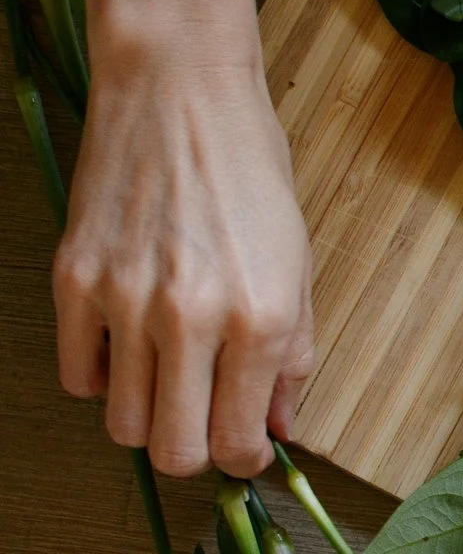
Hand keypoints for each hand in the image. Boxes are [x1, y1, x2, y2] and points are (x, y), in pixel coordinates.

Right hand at [53, 38, 314, 477]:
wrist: (180, 95)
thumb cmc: (251, 177)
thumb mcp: (299, 269)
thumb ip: (293, 359)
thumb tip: (280, 430)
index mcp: (259, 320)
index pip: (238, 444)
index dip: (244, 458)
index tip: (245, 443)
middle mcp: (190, 319)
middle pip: (173, 451)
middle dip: (194, 450)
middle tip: (206, 420)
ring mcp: (123, 301)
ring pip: (120, 423)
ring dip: (147, 415)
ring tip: (170, 378)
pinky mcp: (72, 279)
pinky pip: (77, 374)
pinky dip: (102, 376)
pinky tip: (129, 346)